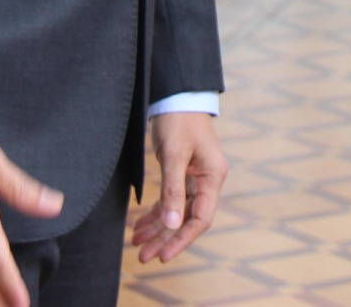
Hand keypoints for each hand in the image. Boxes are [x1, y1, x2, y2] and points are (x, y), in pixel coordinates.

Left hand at [131, 112, 226, 263]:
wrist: (178, 94)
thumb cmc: (180, 121)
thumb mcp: (174, 156)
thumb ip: (173, 191)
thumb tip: (171, 225)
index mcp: (212, 177)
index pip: (200, 219)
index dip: (181, 239)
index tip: (162, 255)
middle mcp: (208, 181)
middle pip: (187, 219)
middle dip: (165, 239)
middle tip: (143, 257)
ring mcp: (196, 178)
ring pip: (177, 212)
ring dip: (159, 229)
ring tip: (138, 245)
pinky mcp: (183, 173)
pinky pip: (171, 200)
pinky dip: (157, 213)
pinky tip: (141, 226)